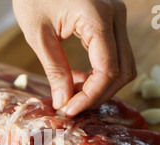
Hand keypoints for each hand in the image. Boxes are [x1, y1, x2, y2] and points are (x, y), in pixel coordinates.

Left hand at [12, 0, 136, 116]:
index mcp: (98, 17)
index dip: (90, 96)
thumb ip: (54, 70)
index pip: (108, 70)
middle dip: (96, 95)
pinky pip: (114, 57)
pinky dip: (98, 75)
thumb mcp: (39, 36)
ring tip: (70, 90)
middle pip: (122, 71)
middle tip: (70, 105)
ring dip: (98, 87)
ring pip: (122, 66)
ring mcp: (116, 19)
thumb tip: (63, 102)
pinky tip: (76, 78)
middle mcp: (116, 16)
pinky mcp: (110, 23)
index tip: (69, 110)